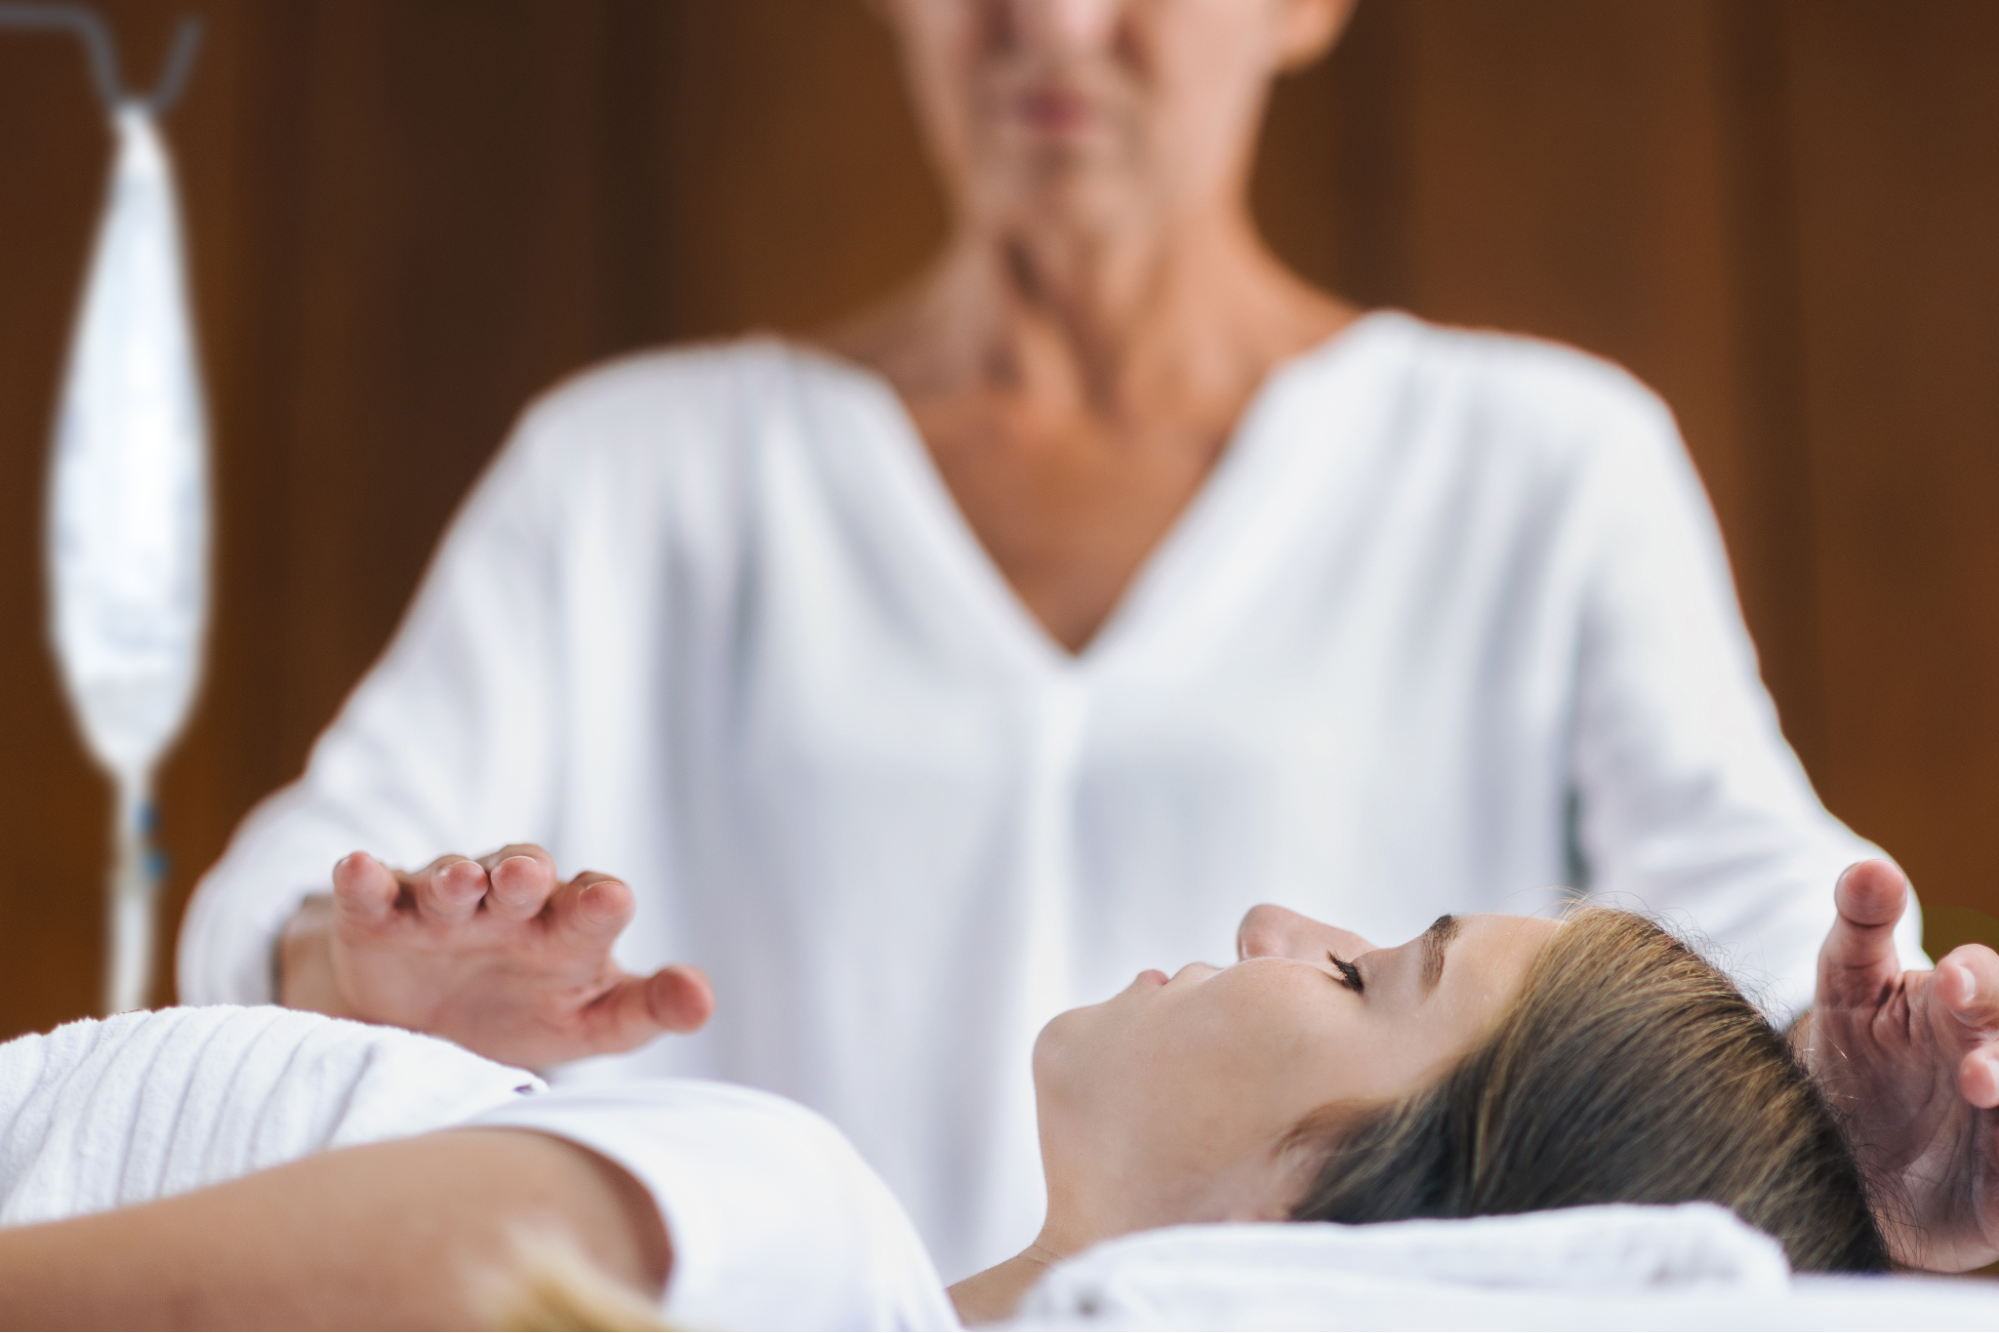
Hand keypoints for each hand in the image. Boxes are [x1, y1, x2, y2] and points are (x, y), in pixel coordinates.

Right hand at [279, 845, 712, 1068]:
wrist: (434, 1024)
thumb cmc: (535, 1008)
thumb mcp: (596, 1020)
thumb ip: (649, 1009)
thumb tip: (703, 1001)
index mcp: (569, 926)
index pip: (592, 905)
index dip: (600, 902)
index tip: (612, 900)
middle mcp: (510, 903)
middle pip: (522, 877)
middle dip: (523, 873)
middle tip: (529, 875)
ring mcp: (443, 906)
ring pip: (450, 878)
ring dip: (454, 876)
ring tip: (457, 881)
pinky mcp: (380, 918)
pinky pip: (372, 891)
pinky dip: (364, 878)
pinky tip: (358, 866)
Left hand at [1798, 859, 1998, 1269]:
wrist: (1843, 1146)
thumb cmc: (1857, 1050)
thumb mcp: (1847, 984)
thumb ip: (1859, 925)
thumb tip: (1872, 868)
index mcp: (1963, 1009)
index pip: (1986, 982)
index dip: (1975, 980)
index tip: (1947, 980)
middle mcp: (1997, 1061)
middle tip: (1973, 1073)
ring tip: (1983, 1095)